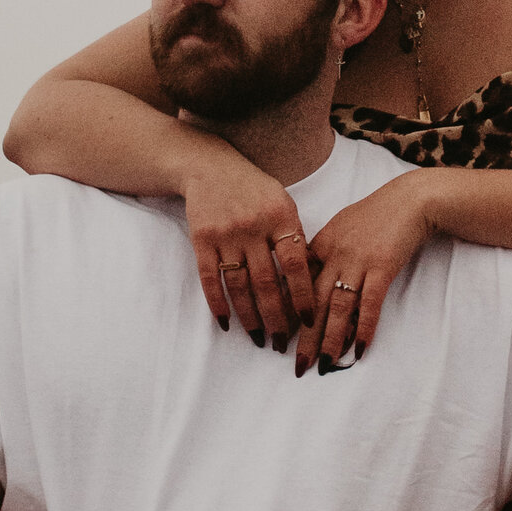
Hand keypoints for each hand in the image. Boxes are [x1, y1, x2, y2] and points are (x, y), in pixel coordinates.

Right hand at [180, 149, 319, 346]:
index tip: (307, 322)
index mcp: (280, 217)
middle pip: (266, 282)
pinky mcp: (201, 239)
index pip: (296, 264)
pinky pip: (210, 278)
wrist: (211, 167)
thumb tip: (310, 281)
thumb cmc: (255, 190)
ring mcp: (225, 233)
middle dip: (276, 317)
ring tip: (258, 338)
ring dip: (249, 316)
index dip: (302, 295)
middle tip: (282, 342)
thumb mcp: (283, 204)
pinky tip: (226, 323)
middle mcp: (253, 226)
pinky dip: (217, 303)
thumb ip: (295, 238)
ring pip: (238, 285)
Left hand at [297, 175, 437, 371]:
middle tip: (297, 365)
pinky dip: (365, 327)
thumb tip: (309, 282)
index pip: (298, 285)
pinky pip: (370, 303)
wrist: (410, 201)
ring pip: (340, 307)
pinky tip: (359, 349)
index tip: (281, 338)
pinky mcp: (383, 267)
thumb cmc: (375, 215)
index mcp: (319, 245)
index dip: (289, 314)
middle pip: (315, 302)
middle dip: (305, 337)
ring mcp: (358, 261)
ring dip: (332, 338)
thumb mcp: (339, 228)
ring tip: (325, 364)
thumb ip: (322, 253)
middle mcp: (334, 254)